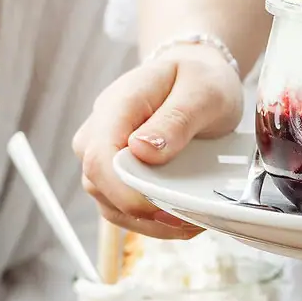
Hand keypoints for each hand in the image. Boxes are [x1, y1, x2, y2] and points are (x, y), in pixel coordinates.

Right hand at [72, 44, 242, 238]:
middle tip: (188, 219)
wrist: (195, 77)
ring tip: (190, 223)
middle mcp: (99, 132)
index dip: (125, 190)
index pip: (100, 156)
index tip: (163, 207)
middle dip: (142, 212)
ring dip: (148, 223)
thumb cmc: (198, 79)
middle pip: (99, 184)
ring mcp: (104, 155)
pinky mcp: (116, 174)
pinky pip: (123, 207)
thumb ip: (176, 119)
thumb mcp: (203, 91)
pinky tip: (182, 220)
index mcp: (117, 105)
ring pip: (108, 203)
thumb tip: (142, 151)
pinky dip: (151, 221)